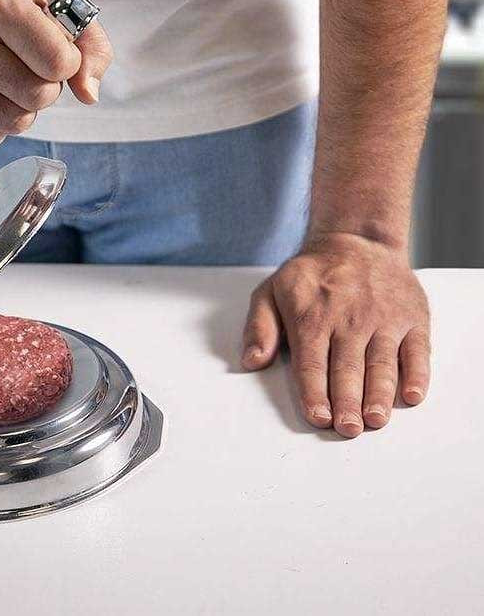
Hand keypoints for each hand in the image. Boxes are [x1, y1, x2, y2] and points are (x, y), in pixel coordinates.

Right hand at [0, 0, 112, 151]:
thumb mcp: (51, 14)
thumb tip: (89, 94)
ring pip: (15, 123)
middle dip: (43, 91)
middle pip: (38, 97)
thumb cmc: (0, 23)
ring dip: (19, 111)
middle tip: (22, 71)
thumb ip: (91, 48)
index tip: (51, 55)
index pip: (60, 62)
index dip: (66, 65)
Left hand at [242, 233, 430, 437]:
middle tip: (347, 429)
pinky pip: (417, 350)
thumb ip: (259, 327)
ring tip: (375, 420)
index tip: (317, 417)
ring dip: (379, 394)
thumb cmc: (312, 274)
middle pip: (347, 367)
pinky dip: (416, 374)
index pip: (312, 362)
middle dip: (347, 402)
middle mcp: (349, 318)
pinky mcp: (412, 317)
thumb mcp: (271, 291)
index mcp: (313, 315)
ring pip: (381, 363)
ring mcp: (384, 318)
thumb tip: (252, 360)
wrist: (356, 240)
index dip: (314, 392)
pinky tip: (410, 395)